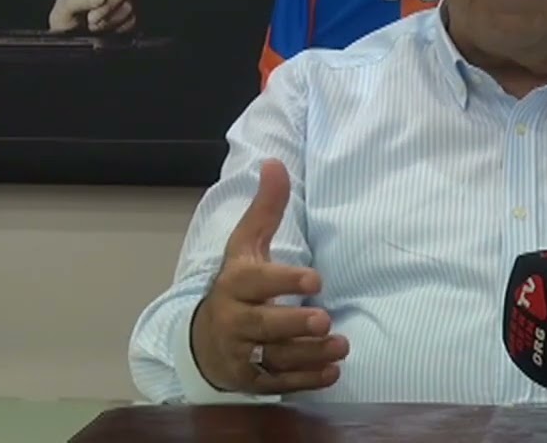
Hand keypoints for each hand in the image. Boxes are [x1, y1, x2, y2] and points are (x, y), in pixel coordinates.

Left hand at [48, 0, 138, 33]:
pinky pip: (131, 21)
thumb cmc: (65, 18)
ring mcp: (122, 2)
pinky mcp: (129, 18)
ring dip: (109, 18)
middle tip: (92, 17)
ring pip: (128, 5)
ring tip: (93, 24)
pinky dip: (116, 28)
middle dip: (110, 1)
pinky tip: (104, 29)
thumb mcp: (63, 8)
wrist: (71, 40)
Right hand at [191, 159, 348, 394]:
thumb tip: (276, 162)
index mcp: (235, 284)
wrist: (204, 340)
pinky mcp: (251, 381)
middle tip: (324, 319)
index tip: (315, 279)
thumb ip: (266, 209)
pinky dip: (306, 381)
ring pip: (276, 357)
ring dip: (310, 355)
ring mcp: (241, 354)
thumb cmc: (237, 285)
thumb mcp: (246, 245)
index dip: (283, 281)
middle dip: (294, 324)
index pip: (256, 282)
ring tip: (342, 347)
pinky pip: (279, 384)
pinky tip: (332, 372)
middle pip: (264, 325)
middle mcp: (235, 320)